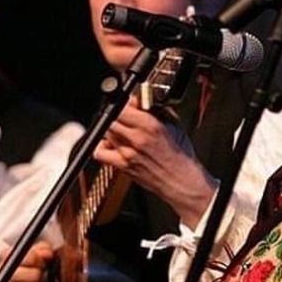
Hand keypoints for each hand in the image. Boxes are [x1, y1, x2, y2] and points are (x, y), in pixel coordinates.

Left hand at [94, 98, 216, 227]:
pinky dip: (101, 146)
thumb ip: (157, 110)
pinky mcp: (122, 166)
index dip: (124, 103)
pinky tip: (110, 145)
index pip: (123, 106)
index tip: (130, 104)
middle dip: (116, 115)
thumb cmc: (181, 156)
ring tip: (122, 130)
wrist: (181, 182)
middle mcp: (137, 139)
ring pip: (105, 132)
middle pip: (111, 118)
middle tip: (125, 117)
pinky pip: (100, 152)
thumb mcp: (175, 125)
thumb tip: (143, 99)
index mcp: (151, 126)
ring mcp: (127, 153)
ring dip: (111, 129)